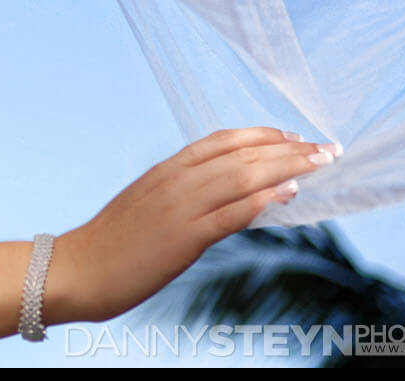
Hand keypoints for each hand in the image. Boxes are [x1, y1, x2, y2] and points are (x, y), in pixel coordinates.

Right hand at [46, 127, 338, 324]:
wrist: (78, 269)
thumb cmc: (112, 243)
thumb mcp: (147, 204)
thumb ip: (182, 193)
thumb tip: (222, 193)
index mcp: (166, 170)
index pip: (221, 141)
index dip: (261, 134)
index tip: (293, 135)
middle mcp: (175, 180)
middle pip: (240, 154)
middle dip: (288, 149)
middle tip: (325, 147)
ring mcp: (179, 207)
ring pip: (241, 176)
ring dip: (286, 166)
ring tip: (319, 162)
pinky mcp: (183, 237)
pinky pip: (230, 213)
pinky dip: (262, 199)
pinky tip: (289, 193)